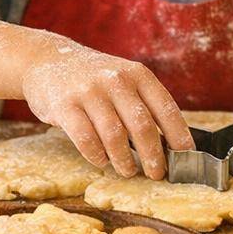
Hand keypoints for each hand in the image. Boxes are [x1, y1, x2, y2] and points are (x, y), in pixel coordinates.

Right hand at [21, 45, 192, 179]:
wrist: (46, 60)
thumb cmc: (94, 79)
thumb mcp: (123, 79)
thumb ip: (142, 104)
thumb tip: (167, 144)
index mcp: (138, 74)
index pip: (166, 107)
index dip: (178, 134)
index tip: (186, 156)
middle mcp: (116, 80)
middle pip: (142, 125)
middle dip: (153, 155)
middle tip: (157, 173)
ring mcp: (89, 91)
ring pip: (114, 135)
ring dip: (124, 160)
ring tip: (129, 171)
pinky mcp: (65, 105)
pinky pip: (85, 138)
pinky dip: (96, 155)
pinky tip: (101, 161)